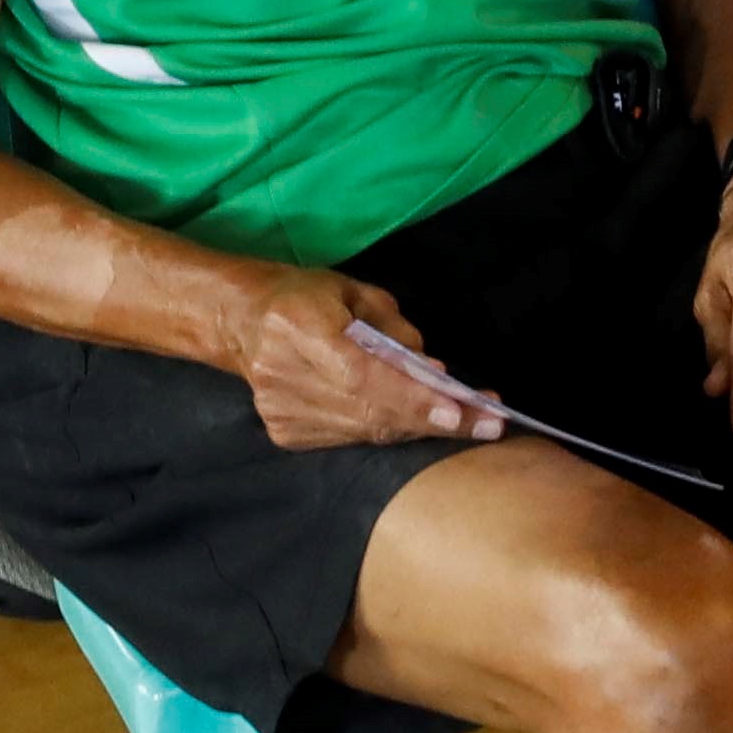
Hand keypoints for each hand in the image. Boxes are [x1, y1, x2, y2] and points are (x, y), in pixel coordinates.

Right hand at [231, 267, 466, 451]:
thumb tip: (434, 372)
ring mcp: (280, 410)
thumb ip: (396, 331)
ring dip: (419, 428)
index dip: (412, 397)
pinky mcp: (284, 433)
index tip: (458, 409)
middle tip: (490, 424)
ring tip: (469, 421)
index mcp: (299, 325)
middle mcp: (283, 373)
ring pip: (366, 432)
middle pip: (370, 410)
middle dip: (435, 419)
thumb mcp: (356, 293)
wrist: (242, 321)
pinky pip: (352, 439)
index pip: (362, 374)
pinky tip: (416, 420)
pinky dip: (389, 430)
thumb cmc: (309, 297)